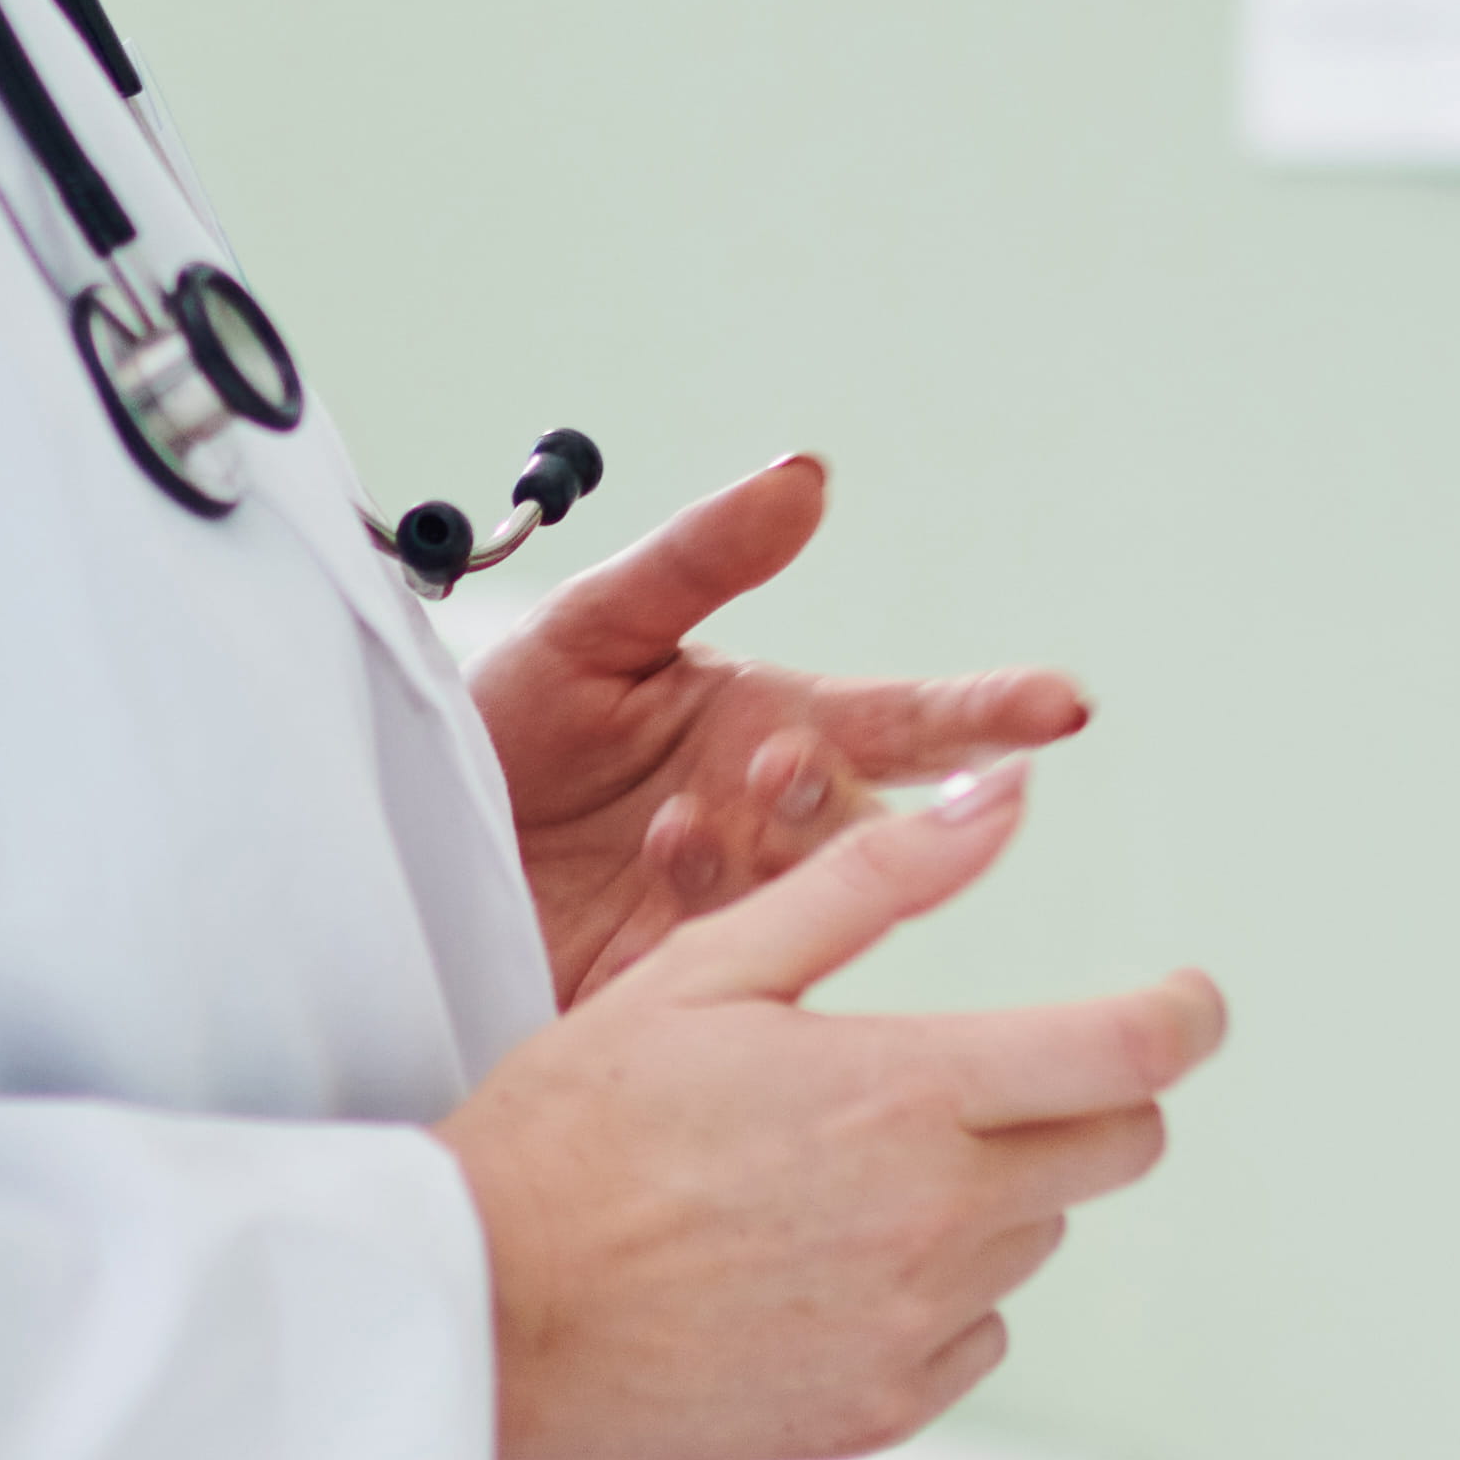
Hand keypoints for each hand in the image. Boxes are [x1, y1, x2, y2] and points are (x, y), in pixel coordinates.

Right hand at [434, 772, 1216, 1459]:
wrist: (476, 1308)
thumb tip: (1004, 801)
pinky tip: (817, 1262)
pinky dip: (931, 1292)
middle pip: (1117, 1148)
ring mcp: (914, 1327)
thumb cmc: (574, 1126)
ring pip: (1035, 1237)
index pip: (1132, 1053)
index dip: (1183, 1016)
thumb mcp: (713, 968)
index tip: (1185, 1001)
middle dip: (1085, 1095)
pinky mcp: (882, 1410)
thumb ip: (877, 881)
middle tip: (984, 1074)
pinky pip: (973, 1334)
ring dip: (986, 1192)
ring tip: (837, 1173)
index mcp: (906, 1093)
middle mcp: (936, 1220)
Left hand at [468, 455, 1091, 1004]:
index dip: (988, 715)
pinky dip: (700, 906)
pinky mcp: (677, 984)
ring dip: (764, 853)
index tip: (1059, 706)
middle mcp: (772, 825)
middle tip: (784, 762)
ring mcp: (730, 908)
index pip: (909, 722)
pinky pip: (725, 959)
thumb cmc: (508, 723)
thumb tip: (803, 476)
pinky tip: (655, 858)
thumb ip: (699, 556)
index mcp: (777, 728)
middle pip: (866, 822)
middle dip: (835, 796)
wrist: (400, 832)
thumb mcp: (592, 623)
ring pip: (805, 896)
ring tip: (685, 815)